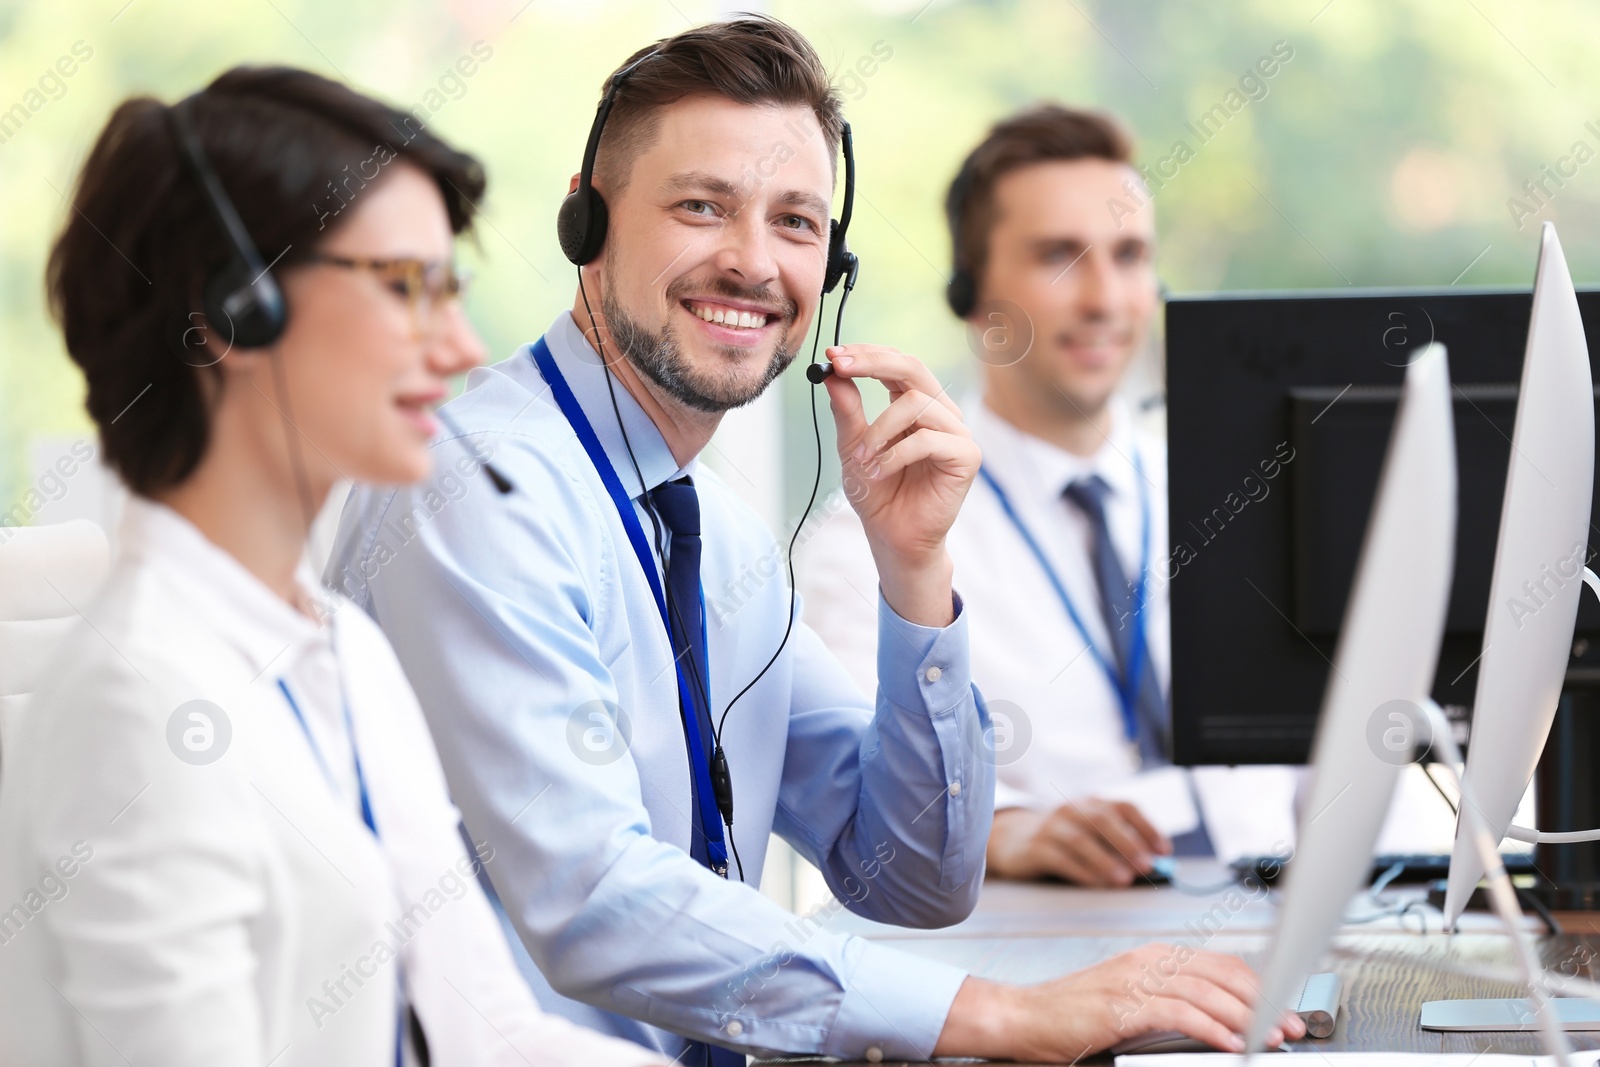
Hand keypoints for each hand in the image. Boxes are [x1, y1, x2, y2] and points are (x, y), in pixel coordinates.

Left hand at [821, 344, 979, 626]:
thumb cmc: (877, 493)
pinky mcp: (966, 456)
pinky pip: (928, 440)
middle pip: (913, 368)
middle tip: (840, 367)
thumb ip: (847, 411)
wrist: (894, 538)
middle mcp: (940, 412)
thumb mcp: (853, 447)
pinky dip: (895, 454)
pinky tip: (877, 472)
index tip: (833, 355)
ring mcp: (957, 433)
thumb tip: (832, 374)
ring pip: (916, 404)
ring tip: (861, 459)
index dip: (867, 353)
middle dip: (873, 363)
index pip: (897, 364)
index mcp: (916, 404)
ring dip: (879, 430)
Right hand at [934, 945, 1307, 1059]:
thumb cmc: (1071, 1014)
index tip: (1282, 1009)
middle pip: (1221, 974)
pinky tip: (1230, 1042)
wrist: (1022, 1016)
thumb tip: (1217, 1019)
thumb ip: (1167, 1000)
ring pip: (1207, 991)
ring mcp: (1134, 980)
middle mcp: (1147, 961)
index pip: (1220, 964)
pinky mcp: (1122, 1005)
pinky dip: (1211, 1027)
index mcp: (1151, 956)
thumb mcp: (1127, 998)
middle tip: (1289, 1027)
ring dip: (1246, 1017)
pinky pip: (1179, 1012)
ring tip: (1269, 1038)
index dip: (1258, 986)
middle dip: (1263, 1002)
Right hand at [987, 800, 1170, 886]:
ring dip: (1105, 860)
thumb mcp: (1091, 835)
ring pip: (1080, 840)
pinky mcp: (1036, 847)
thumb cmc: (1064, 841)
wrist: (1013, 839)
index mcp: (1092, 803)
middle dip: (1128, 842)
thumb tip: (1153, 866)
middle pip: (1102, 819)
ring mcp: (1051, 827)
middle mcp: (1072, 809)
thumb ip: (1118, 846)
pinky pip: (1061, 859)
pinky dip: (1082, 872)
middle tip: (1147, 865)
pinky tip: (1098, 885)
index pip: (1125, 807)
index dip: (1147, 827)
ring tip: (1124, 880)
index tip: (1165, 851)